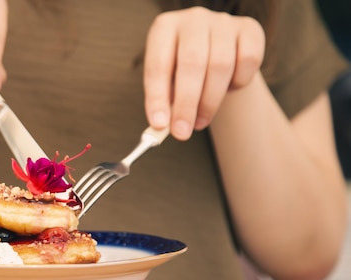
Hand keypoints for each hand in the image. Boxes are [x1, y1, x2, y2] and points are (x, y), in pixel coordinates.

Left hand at [143, 7, 264, 139]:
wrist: (218, 54)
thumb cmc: (184, 73)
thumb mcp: (168, 83)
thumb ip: (164, 102)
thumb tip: (161, 128)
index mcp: (164, 28)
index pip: (158, 65)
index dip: (157, 97)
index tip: (159, 124)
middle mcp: (192, 19)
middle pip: (191, 63)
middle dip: (186, 104)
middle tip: (182, 133)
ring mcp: (222, 21)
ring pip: (220, 65)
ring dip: (210, 101)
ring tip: (200, 121)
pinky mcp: (249, 29)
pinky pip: (247, 61)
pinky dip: (238, 83)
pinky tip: (228, 90)